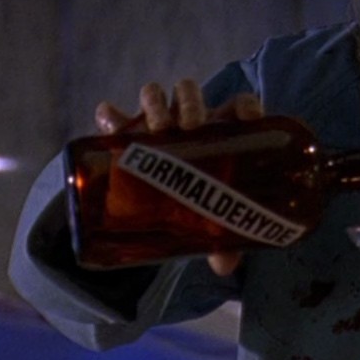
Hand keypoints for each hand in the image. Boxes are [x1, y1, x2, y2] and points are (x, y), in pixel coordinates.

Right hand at [93, 78, 262, 275]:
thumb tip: (224, 265)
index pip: (238, 107)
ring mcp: (158, 122)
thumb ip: (224, 239)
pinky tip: (111, 123)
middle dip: (191, 103)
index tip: (248, 117)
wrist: (163, 206)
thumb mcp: (212, 219)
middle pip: (191, 94)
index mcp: (221, 132)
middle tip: (190, 126)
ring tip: (156, 127)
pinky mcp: (127, 133)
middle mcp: (190, 120)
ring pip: (157, 95)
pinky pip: (114, 117)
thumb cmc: (200, 202)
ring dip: (156, 103)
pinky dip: (111, 116)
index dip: (245, 105)